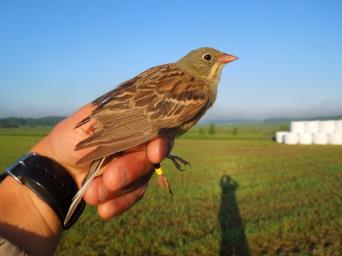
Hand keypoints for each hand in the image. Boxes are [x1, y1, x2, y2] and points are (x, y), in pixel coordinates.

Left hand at [31, 104, 170, 218]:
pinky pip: (133, 196)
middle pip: (150, 159)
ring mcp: (134, 166)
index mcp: (130, 124)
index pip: (156, 130)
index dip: (160, 142)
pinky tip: (103, 209)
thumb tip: (139, 119)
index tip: (155, 153)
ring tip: (92, 194)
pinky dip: (119, 203)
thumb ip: (113, 120)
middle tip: (110, 179)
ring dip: (119, 190)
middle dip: (130, 170)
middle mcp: (137, 144)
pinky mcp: (129, 187)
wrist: (54, 170)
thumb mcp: (86, 124)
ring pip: (142, 180)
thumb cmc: (69, 140)